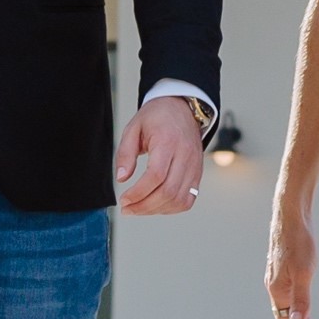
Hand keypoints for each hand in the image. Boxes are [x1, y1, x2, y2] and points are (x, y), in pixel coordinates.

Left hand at [113, 93, 210, 216]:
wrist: (182, 108)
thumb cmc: (158, 116)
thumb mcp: (134, 128)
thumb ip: (125, 153)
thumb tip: (121, 178)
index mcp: (168, 142)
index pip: (156, 176)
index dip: (139, 192)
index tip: (124, 199)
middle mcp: (185, 156)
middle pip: (168, 192)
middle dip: (145, 206)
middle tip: (128, 208)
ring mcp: (194, 167)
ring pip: (179, 199)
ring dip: (157, 210)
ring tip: (139, 208)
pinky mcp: (197, 174)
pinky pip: (188, 199)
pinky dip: (172, 208)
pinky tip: (156, 205)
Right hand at [263, 206, 318, 318]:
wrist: (290, 214)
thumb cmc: (298, 242)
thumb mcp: (303, 273)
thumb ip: (301, 299)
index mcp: (277, 289)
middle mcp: (274, 285)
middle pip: (284, 315)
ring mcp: (277, 275)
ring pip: (287, 303)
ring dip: (298, 317)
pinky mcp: (283, 266)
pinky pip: (289, 292)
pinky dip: (298, 303)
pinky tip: (305, 301)